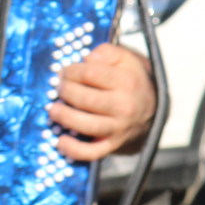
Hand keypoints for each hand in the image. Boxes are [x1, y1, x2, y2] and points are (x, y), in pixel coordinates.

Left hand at [48, 43, 155, 161]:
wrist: (151, 107)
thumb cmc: (130, 79)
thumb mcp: (124, 58)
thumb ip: (106, 52)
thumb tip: (88, 58)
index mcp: (127, 82)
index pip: (90, 73)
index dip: (71, 71)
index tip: (65, 72)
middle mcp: (124, 106)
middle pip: (85, 99)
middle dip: (64, 91)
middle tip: (58, 87)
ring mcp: (118, 128)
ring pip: (87, 125)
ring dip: (64, 117)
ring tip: (52, 108)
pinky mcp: (112, 144)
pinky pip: (92, 152)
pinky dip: (74, 150)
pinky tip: (60, 141)